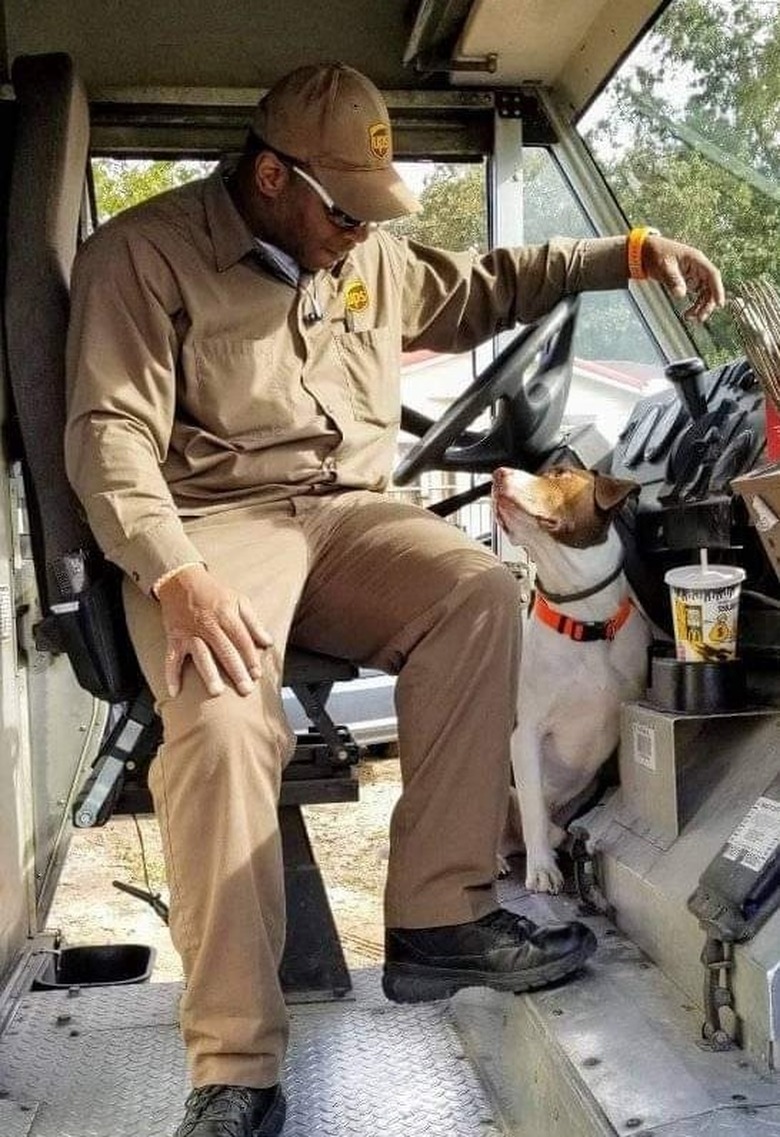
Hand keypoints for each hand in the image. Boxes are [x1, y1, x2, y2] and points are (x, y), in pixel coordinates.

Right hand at [156, 565, 273, 697]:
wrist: (181, 580)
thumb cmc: (214, 593)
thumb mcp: (239, 600)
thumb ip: (254, 623)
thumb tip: (268, 642)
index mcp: (226, 615)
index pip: (242, 640)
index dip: (251, 658)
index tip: (257, 674)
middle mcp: (208, 625)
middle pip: (225, 650)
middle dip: (236, 671)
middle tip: (245, 689)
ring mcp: (189, 632)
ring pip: (200, 655)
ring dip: (208, 673)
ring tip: (217, 692)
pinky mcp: (174, 638)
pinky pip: (171, 658)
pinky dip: (172, 675)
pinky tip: (175, 691)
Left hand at [641, 235, 724, 321]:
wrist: (645, 251)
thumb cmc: (656, 252)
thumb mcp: (664, 266)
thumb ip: (673, 280)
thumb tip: (680, 295)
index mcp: (696, 259)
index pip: (712, 274)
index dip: (718, 289)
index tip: (719, 304)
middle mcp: (698, 266)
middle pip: (710, 287)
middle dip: (707, 303)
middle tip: (700, 318)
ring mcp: (693, 273)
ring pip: (704, 292)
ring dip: (700, 306)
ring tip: (690, 318)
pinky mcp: (687, 280)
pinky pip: (696, 294)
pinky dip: (694, 304)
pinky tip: (688, 313)